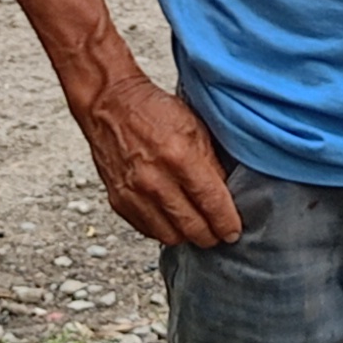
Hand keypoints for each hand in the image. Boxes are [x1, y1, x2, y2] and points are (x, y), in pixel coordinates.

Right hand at [73, 66, 244, 249]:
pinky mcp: (118, 201)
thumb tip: (226, 196)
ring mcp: (133, 194)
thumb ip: (212, 164)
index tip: (233, 230)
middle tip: (219, 232)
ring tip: (196, 225)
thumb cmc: (152, 111)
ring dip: (187, 235)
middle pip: (193, 228)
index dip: (227, 223)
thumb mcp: (195, 127)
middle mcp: (154, 180)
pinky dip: (164, 229)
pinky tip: (172, 218)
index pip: (212, 204)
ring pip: (170, 236)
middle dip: (211, 235)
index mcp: (179, 156)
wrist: (109, 106)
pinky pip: (148, 231)